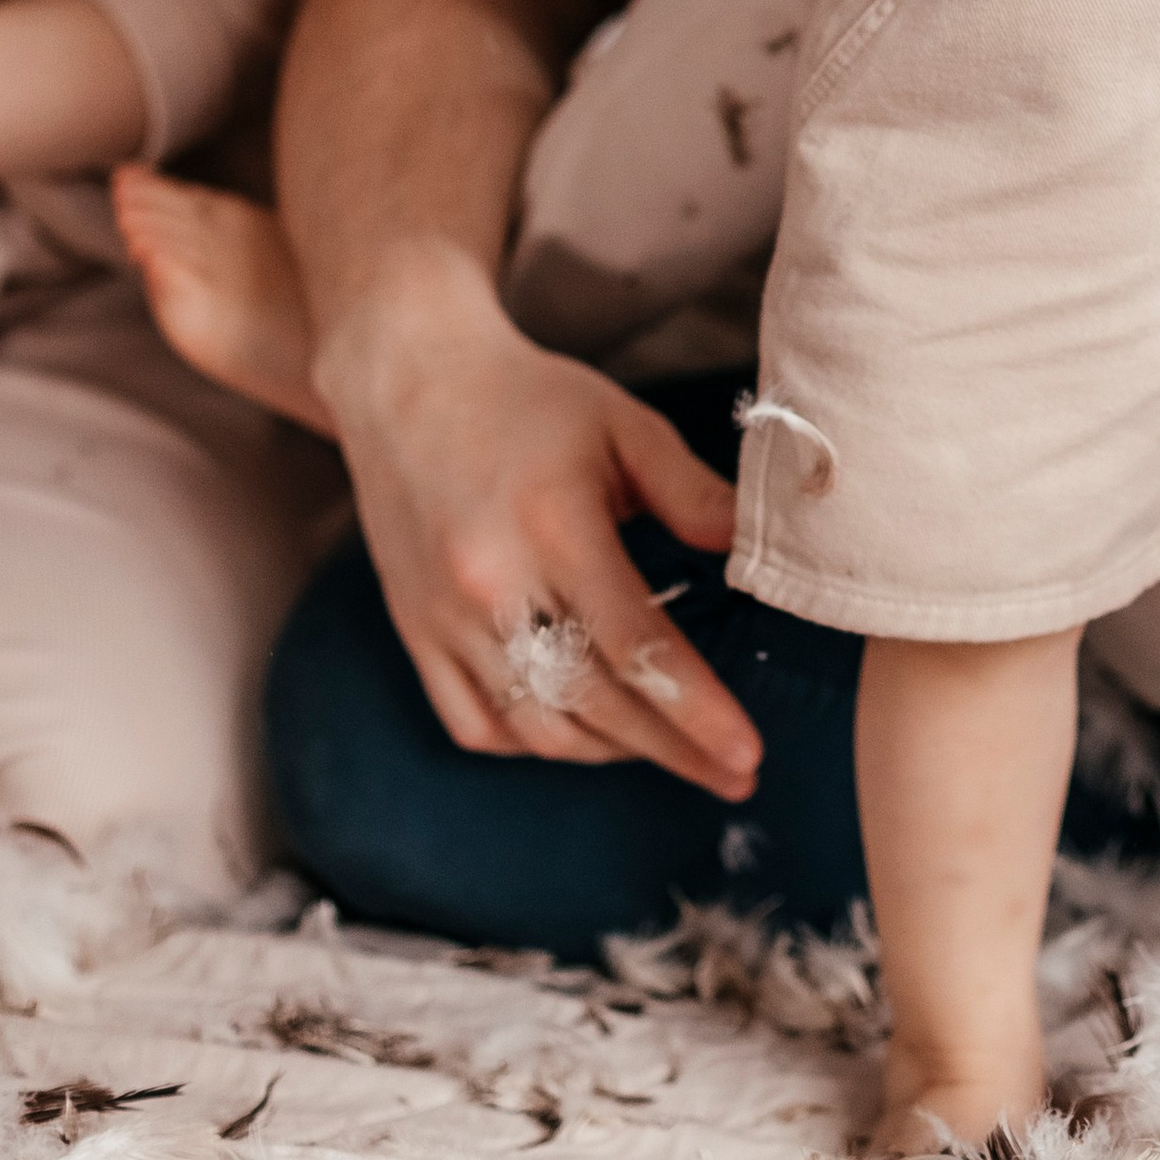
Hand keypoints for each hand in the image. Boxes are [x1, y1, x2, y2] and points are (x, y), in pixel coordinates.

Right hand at [312, 250, 762, 799]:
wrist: (407, 381)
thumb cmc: (531, 400)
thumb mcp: (625, 425)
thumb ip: (691, 493)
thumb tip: (751, 554)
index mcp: (555, 527)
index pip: (637, 645)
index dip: (696, 710)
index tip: (745, 755)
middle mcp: (492, 584)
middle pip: (594, 702)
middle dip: (673, 751)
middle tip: (735, 778)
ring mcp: (444, 618)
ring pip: (535, 726)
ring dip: (610, 751)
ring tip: (669, 749)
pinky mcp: (416, 633)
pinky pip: (474, 723)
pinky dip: (533, 741)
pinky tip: (580, 731)